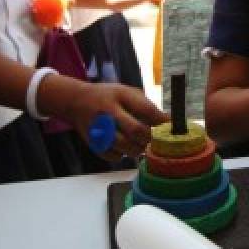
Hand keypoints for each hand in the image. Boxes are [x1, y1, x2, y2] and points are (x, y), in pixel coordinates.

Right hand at [43, 77, 167, 158]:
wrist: (76, 101)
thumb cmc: (109, 96)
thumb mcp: (126, 92)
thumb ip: (145, 105)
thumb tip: (168, 121)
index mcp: (120, 96)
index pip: (146, 110)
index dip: (162, 121)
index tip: (172, 128)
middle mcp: (108, 112)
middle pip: (136, 131)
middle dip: (150, 138)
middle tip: (155, 139)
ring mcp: (99, 129)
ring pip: (125, 147)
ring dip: (138, 149)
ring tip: (140, 144)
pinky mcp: (93, 143)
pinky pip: (113, 156)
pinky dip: (122, 155)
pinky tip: (123, 147)